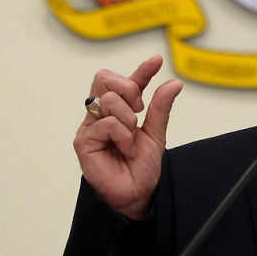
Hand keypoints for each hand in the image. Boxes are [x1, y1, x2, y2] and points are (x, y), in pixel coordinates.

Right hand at [73, 55, 182, 219]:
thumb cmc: (141, 167)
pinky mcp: (84, 141)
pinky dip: (122, 135)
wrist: (137, 194)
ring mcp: (90, 127)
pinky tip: (124, 149)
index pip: (125, 82)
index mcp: (118, 111)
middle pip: (105, 79)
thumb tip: (173, 83)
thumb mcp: (156, 133)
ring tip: (131, 140)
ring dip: (128, 120)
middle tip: (139, 110)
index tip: (157, 61)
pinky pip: (106, 123)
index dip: (141, 70)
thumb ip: (160, 107)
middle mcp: (100, 115)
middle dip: (129, 89)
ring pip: (107, 99)